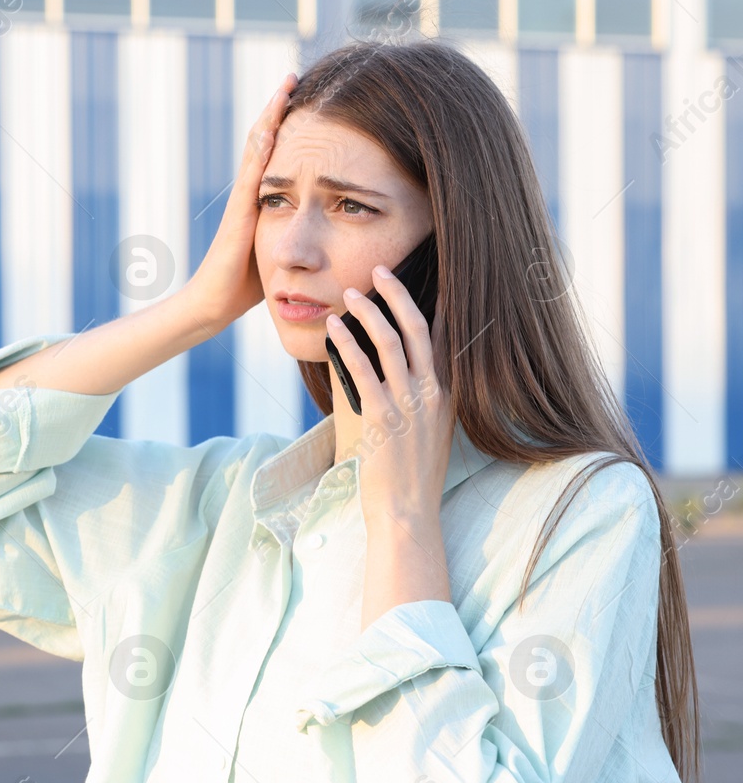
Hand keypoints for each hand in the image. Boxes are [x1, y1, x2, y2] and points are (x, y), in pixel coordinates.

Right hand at [181, 72, 296, 330]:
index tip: (309, 101)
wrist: (214, 303)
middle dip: (279, 109)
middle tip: (295, 76)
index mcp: (261, 201)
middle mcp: (250, 193)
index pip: (278, 155)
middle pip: (265, 140)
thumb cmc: (244, 285)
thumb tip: (322, 235)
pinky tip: (274, 122)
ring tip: (286, 85)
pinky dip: (263, 144)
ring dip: (271, 115)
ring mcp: (243, 199)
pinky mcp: (241, 211)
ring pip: (258, 147)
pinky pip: (254, 170)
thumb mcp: (277, 253)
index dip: (289, 127)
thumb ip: (294, 238)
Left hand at [325, 264, 452, 530]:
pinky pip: (364, 370)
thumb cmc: (411, 477)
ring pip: (391, 343)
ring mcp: (410, 405)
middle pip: (419, 329)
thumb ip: (420, 399)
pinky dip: (346, 345)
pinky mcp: (382, 418)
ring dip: (369, 312)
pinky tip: (333, 329)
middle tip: (380, 269)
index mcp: (448, 395)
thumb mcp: (429, 432)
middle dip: (399, 294)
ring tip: (351, 292)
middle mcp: (433, 394)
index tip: (431, 273)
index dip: (438, 302)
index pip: (447, 337)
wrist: (408, 513)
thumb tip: (397, 372)